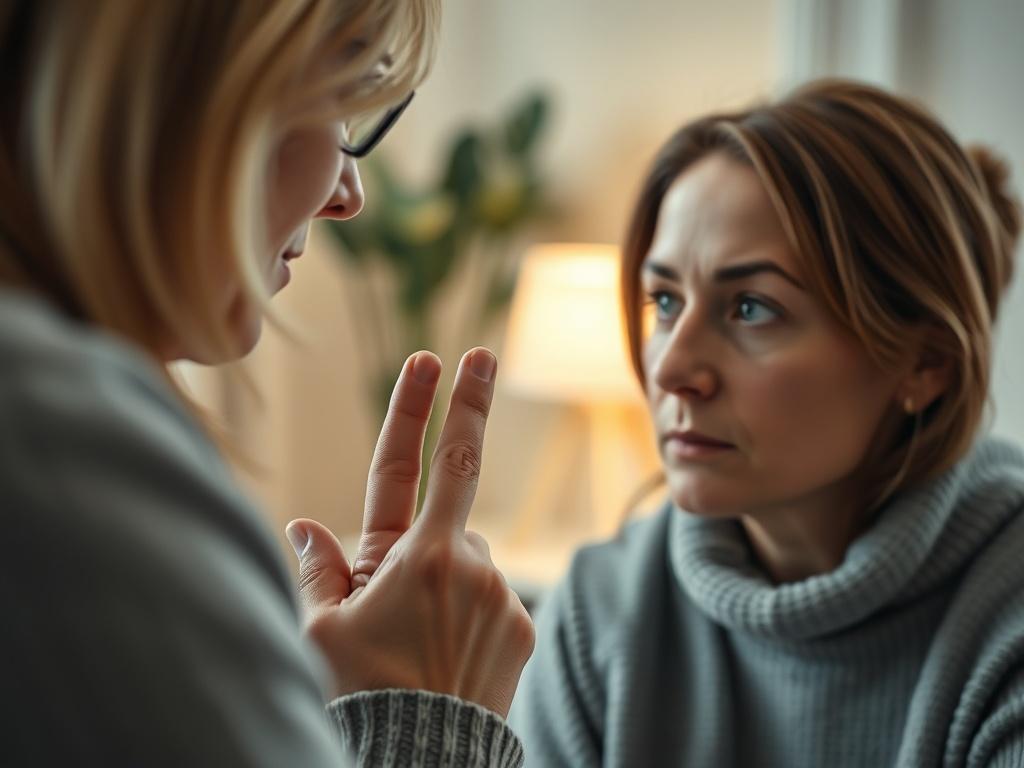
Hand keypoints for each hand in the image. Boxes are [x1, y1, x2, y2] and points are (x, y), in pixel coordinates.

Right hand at [285, 348, 534, 717]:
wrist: (426, 761)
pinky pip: (492, 597)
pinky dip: (468, 610)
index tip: (455, 355)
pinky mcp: (522, 625)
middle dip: (428, 526)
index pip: (433, 458)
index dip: (438, 402)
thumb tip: (305, 527)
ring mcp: (502, 594)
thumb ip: (319, 570)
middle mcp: (469, 563)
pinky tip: (445, 657)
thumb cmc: (366, 697)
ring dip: (442, 581)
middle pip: (444, 521)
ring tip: (417, 645)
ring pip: (466, 561)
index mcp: (416, 555)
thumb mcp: (322, 633)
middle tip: (451, 464)